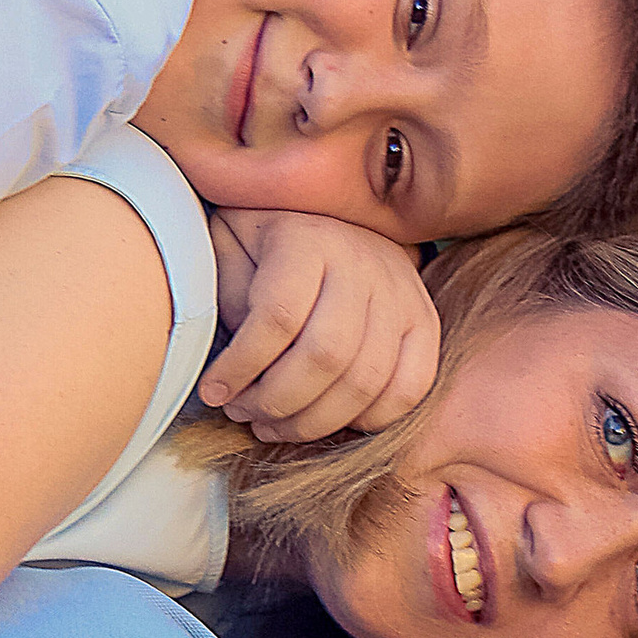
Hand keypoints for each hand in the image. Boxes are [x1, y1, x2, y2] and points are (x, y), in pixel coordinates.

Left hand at [202, 213, 439, 443]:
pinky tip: (330, 419)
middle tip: (244, 414)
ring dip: (315, 421)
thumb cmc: (269, 241)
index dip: (241, 366)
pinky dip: (370, 418)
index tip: (213, 392)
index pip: (278, 316)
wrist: (335, 213)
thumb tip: (230, 370)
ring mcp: (402, 292)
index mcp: (308, 239)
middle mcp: (362, 262)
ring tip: (275, 424)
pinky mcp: (424, 320)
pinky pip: (410, 386)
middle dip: (276, 401)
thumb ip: (226, 300)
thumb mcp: (231, 248)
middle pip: (326, 355)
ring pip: (366, 379)